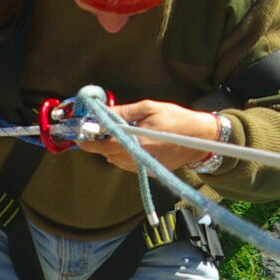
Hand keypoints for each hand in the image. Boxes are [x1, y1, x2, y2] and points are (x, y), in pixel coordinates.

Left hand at [82, 99, 219, 173]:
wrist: (200, 138)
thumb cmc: (177, 120)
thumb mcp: (149, 108)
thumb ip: (123, 112)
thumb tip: (102, 114)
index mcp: (137, 142)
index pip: (103, 145)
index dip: (88, 140)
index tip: (79, 134)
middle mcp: (138, 158)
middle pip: (107, 153)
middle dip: (100, 141)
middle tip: (100, 128)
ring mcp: (143, 167)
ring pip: (115, 160)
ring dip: (112, 147)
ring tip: (121, 132)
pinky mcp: (147, 171)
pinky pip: (126, 163)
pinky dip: (123, 153)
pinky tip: (131, 141)